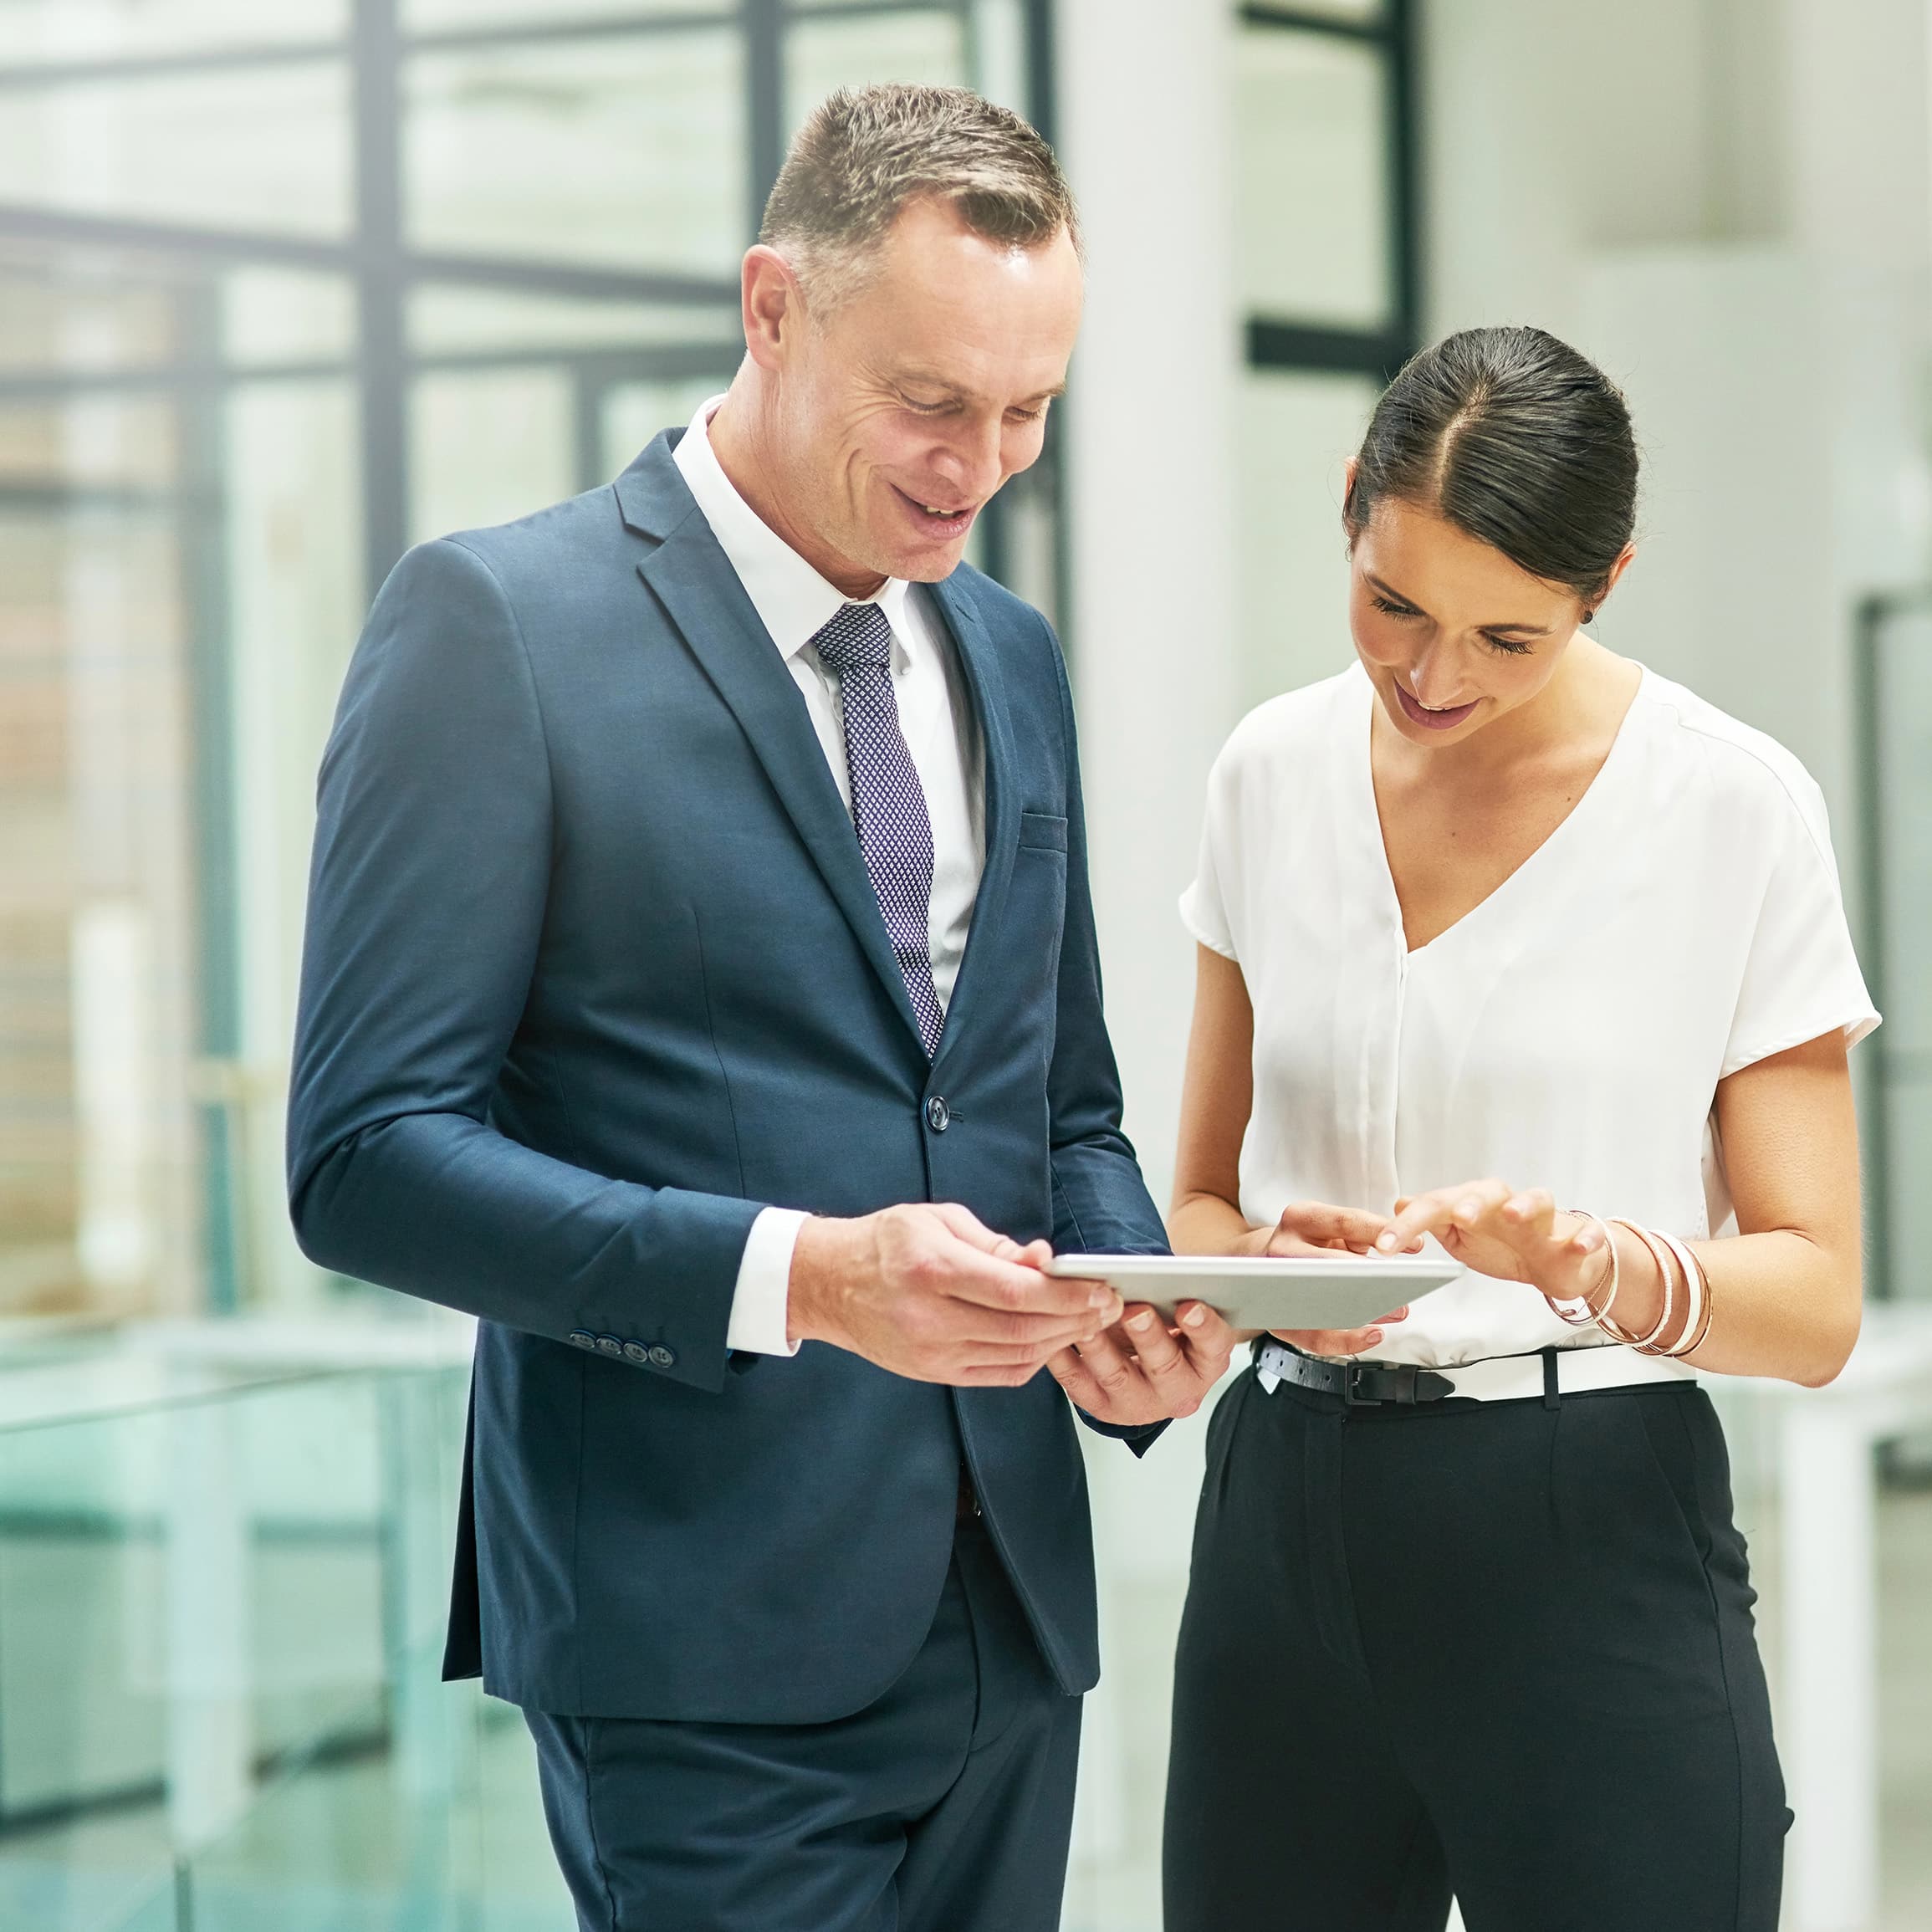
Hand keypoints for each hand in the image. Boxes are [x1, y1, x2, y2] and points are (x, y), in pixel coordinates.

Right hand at [788, 1203, 1121, 1385]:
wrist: (829, 1284)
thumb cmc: (887, 1242)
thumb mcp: (939, 1220)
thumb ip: (996, 1244)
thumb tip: (1044, 1260)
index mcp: (933, 1269)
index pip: (1016, 1291)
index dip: (1067, 1294)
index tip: (1100, 1287)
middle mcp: (930, 1317)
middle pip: (1023, 1328)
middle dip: (1076, 1319)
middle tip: (1110, 1306)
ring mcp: (931, 1353)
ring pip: (1016, 1355)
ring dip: (1062, 1341)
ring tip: (1091, 1322)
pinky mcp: (932, 1373)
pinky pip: (998, 1373)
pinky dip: (1033, 1359)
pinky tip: (1053, 1340)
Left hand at [1046, 1300, 1236, 1424]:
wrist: (1145, 1364)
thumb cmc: (1167, 1325)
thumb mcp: (1185, 1307)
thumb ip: (1189, 1286)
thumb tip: (1183, 1269)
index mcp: (1207, 1361)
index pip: (1213, 1345)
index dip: (1202, 1326)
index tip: (1188, 1306)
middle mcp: (1178, 1389)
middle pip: (1166, 1366)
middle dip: (1148, 1337)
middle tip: (1134, 1310)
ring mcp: (1140, 1403)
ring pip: (1119, 1378)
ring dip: (1101, 1349)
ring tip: (1087, 1323)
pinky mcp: (1102, 1407)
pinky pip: (1079, 1385)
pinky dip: (1065, 1360)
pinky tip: (1056, 1337)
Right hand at [1255, 1200, 1416, 1358]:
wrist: (1259, 1262)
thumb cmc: (1307, 1244)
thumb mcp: (1331, 1226)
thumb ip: (1361, 1232)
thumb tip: (1401, 1246)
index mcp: (1299, 1218)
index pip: (1344, 1221)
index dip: (1381, 1232)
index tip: (1415, 1244)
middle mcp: (1282, 1247)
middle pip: (1330, 1264)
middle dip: (1372, 1278)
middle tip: (1402, 1288)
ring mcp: (1275, 1285)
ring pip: (1319, 1301)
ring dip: (1364, 1312)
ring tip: (1394, 1312)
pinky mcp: (1277, 1318)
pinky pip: (1312, 1336)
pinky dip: (1346, 1340)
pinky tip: (1371, 1334)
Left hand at [1372, 1180, 1611, 1310]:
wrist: (1555, 1261)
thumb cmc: (1504, 1244)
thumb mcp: (1460, 1237)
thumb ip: (1432, 1221)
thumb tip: (1400, 1203)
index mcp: (1474, 1204)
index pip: (1437, 1206)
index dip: (1408, 1226)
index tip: (1385, 1247)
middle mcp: (1507, 1204)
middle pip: (1488, 1193)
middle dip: (1472, 1202)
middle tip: (1459, 1217)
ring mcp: (1543, 1220)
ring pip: (1538, 1201)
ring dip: (1525, 1205)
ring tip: (1514, 1215)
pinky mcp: (1574, 1239)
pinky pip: (1585, 1235)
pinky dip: (1584, 1239)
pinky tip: (1580, 1246)